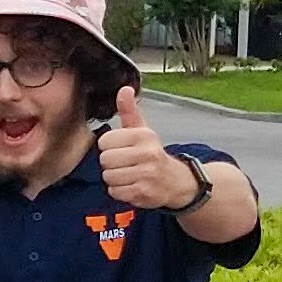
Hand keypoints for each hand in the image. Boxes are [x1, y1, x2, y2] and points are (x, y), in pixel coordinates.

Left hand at [91, 86, 184, 208]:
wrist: (176, 182)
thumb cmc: (153, 154)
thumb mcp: (143, 130)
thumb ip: (129, 111)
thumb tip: (124, 89)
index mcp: (144, 136)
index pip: (105, 141)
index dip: (109, 147)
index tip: (122, 148)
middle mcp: (147, 154)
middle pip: (105, 160)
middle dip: (111, 164)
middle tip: (125, 163)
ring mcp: (146, 174)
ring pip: (108, 177)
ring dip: (115, 178)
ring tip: (129, 174)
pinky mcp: (144, 192)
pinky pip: (115, 192)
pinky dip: (120, 191)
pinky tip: (132, 185)